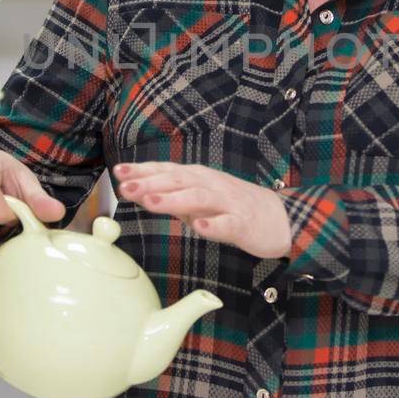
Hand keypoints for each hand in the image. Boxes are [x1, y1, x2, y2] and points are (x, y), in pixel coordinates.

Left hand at [113, 161, 292, 259]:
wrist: (280, 218)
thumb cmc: (235, 207)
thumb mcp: (201, 199)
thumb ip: (174, 196)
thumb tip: (143, 193)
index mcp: (199, 179)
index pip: (167, 170)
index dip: (143, 170)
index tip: (118, 171)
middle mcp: (211, 185)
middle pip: (178, 180)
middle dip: (150, 183)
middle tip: (125, 187)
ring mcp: (228, 203)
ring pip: (198, 198)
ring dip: (173, 199)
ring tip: (151, 202)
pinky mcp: (244, 223)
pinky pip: (228, 224)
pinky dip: (214, 225)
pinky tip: (200, 227)